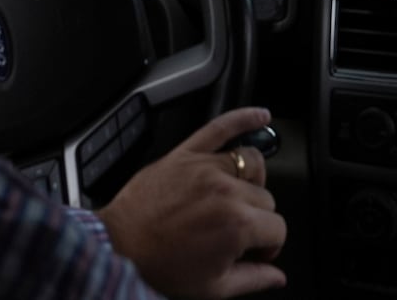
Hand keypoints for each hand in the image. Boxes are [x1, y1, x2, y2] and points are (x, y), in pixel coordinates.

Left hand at [97, 106, 285, 298]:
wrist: (118, 247)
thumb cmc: (160, 265)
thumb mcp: (212, 287)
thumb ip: (253, 280)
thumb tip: (277, 276)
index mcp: (238, 224)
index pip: (277, 227)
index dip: (269, 245)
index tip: (256, 252)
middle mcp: (226, 190)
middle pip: (266, 198)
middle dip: (258, 218)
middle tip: (237, 234)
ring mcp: (206, 167)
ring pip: (252, 164)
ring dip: (252, 182)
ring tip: (237, 199)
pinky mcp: (186, 154)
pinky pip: (219, 127)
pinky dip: (243, 118)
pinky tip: (260, 115)